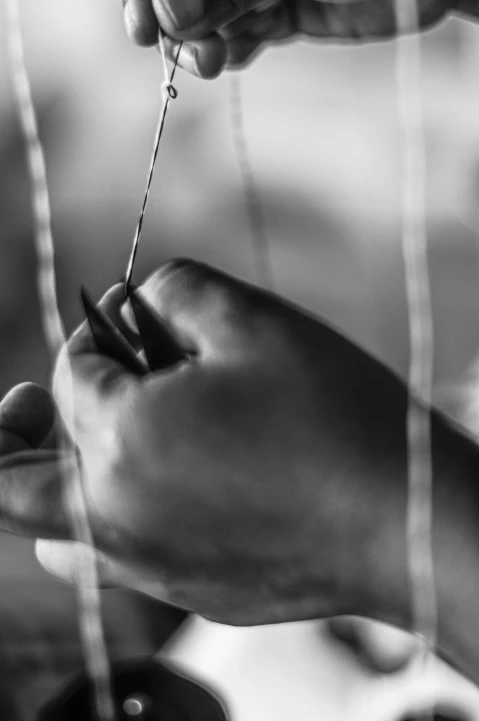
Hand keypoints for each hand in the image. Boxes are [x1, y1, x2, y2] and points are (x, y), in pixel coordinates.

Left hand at [1, 260, 478, 682]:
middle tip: (27, 400)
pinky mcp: (188, 593)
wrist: (404, 520)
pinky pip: (112, 559)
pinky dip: (107, 518)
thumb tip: (129, 304)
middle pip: (14, 480)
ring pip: (53, 533)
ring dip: (54, 482)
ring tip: (89, 444)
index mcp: (117, 443)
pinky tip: (157, 485)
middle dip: (17, 424)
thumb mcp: (249, 319)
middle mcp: (113, 519)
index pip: (71, 372)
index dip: (99, 331)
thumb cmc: (331, 418)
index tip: (134, 314)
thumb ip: (169, 290)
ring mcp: (148, 569)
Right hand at [122, 0, 478, 77]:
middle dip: (176, 17)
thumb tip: (168, 11)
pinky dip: (230, 50)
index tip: (142, 23)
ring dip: (201, 42)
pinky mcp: (276, 7)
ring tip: (214, 60)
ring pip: (202, 12)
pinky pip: (235, 34)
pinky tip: (233, 56)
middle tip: (192, 52)